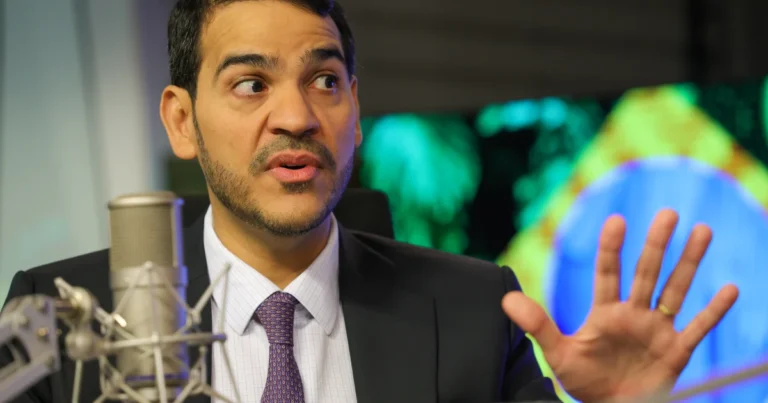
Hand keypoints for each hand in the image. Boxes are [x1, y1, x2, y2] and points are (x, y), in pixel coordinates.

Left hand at [502, 209, 738, 401]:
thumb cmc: (584, 380)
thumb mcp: (558, 354)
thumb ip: (537, 325)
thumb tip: (505, 300)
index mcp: (605, 312)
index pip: (608, 273)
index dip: (612, 249)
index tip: (616, 220)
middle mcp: (634, 314)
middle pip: (647, 273)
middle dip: (657, 244)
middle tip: (668, 213)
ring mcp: (656, 330)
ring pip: (675, 290)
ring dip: (689, 263)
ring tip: (703, 230)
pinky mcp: (675, 352)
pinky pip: (697, 328)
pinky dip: (713, 311)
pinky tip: (729, 288)